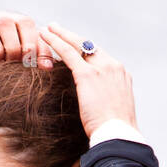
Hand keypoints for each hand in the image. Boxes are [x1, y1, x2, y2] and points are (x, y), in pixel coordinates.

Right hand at [0, 10, 56, 93]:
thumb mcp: (10, 73)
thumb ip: (26, 66)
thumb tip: (51, 70)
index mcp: (12, 30)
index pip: (35, 29)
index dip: (43, 47)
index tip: (47, 68)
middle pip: (23, 20)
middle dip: (30, 43)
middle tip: (27, 64)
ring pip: (6, 22)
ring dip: (13, 46)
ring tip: (10, 64)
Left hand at [38, 23, 137, 137]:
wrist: (118, 136)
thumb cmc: (115, 133)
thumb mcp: (115, 114)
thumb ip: (107, 103)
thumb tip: (98, 111)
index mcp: (122, 76)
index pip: (101, 57)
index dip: (86, 51)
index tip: (76, 47)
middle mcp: (113, 67)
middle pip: (90, 46)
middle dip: (73, 37)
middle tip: (58, 29)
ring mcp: (102, 68)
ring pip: (78, 45)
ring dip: (61, 35)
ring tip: (47, 29)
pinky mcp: (87, 75)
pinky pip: (68, 53)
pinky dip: (55, 42)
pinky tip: (44, 35)